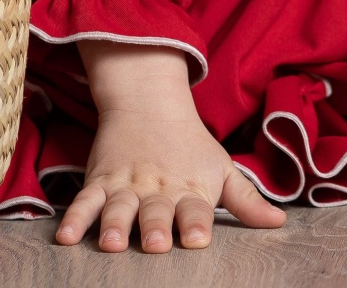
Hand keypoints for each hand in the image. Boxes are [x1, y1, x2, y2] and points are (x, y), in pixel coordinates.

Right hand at [55, 42, 284, 252]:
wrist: (148, 103)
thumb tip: (279, 223)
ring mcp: (127, 185)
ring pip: (119, 207)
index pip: (196, 208)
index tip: (197, 239)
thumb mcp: (222, 168)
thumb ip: (247, 200)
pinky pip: (85, 200)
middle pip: (156, 210)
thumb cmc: (191, 145)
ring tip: (113, 243)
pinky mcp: (101, 181)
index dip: (196, 223)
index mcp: (190, 187)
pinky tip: (67, 237)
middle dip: (156, 227)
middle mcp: (158, 188)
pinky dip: (75, 218)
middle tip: (156, 244)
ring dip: (115, 224)